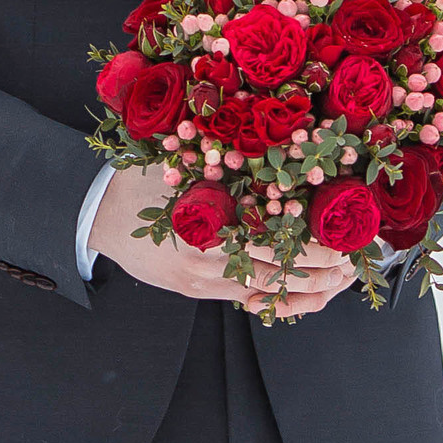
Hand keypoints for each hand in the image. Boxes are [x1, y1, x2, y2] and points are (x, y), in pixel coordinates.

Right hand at [88, 169, 355, 320]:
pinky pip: (241, 295)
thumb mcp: (176, 160)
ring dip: (301, 285)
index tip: (340, 235)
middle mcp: (207, 253)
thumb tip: (267, 146)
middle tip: (348, 262)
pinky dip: (271, 293)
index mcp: (208, 217)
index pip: (272, 231)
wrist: (95, 216)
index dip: (309, 236)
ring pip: (262, 286)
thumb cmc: (137, 181)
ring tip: (334, 280)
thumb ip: (217, 158)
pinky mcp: (195, 290)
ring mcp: (201, 277)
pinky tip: (295, 289)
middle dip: (315, 266)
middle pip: (274, 264)